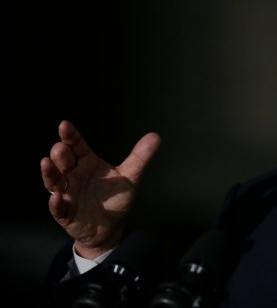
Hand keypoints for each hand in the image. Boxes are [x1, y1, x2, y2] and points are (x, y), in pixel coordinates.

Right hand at [40, 120, 160, 258]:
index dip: (70, 136)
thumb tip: (155, 136)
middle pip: (63, 161)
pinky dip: (55, 203)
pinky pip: (57, 208)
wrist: (110, 226)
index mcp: (86, 162)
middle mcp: (73, 175)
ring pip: (54, 181)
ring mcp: (67, 194)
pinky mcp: (65, 213)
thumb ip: (140, 157)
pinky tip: (57, 197)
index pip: (76, 146)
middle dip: (60, 154)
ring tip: (46, 163)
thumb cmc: (115, 197)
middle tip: (60, 147)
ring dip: (50, 173)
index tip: (64, 125)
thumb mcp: (130, 176)